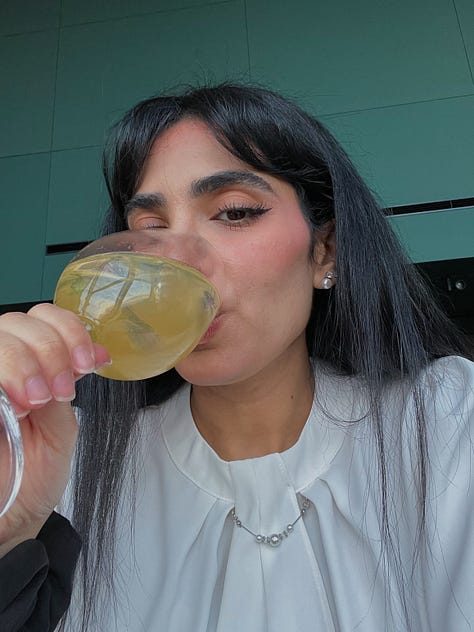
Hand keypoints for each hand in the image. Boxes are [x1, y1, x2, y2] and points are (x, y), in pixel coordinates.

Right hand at [0, 304, 109, 553]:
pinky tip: (15, 406)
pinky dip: (4, 377)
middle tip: (62, 390)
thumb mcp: (60, 425)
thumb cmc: (34, 474)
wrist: (8, 520)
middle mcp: (1, 366)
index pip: (42, 317)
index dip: (66, 330)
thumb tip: (98, 350)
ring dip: (23, 363)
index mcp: (30, 364)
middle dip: (48, 350)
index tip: (87, 362)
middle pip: (14, 323)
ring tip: (38, 400)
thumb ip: (69, 384)